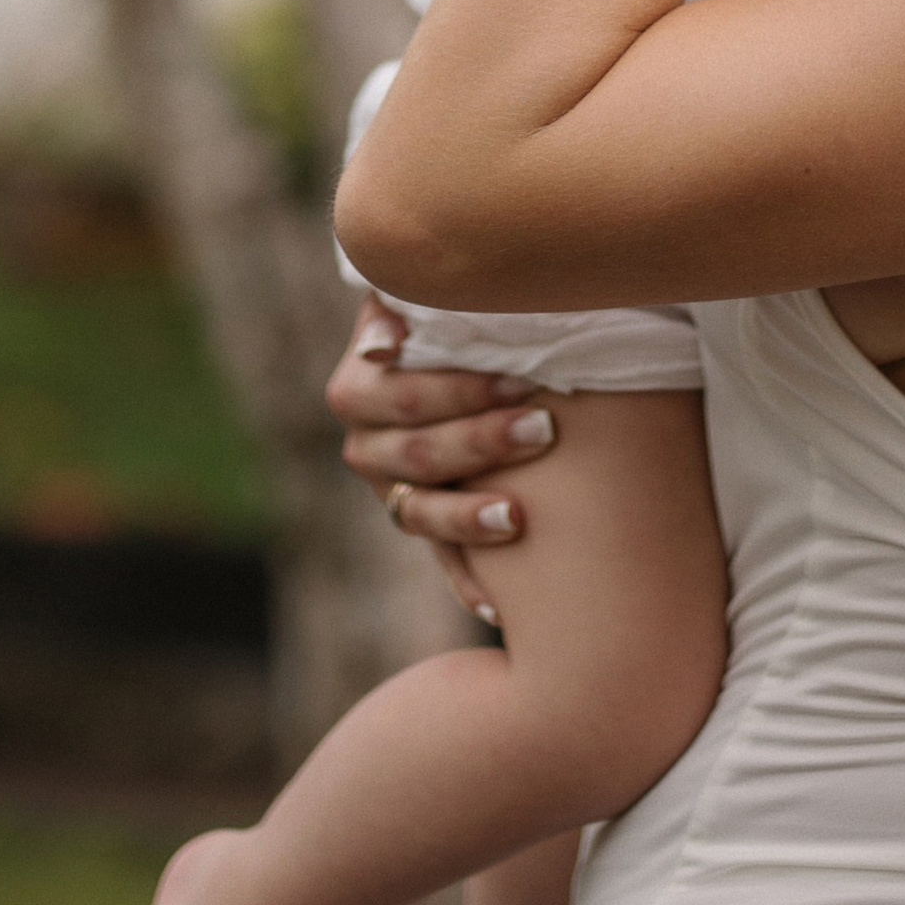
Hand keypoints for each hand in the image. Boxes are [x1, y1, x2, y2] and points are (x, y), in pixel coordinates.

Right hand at [326, 300, 557, 618]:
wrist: (467, 356)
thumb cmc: (458, 316)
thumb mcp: (425, 298)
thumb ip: (406, 300)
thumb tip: (385, 344)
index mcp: (359, 387)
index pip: (404, 395)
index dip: (461, 390)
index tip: (522, 379)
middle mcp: (367, 446)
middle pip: (416, 455)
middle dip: (481, 443)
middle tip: (544, 429)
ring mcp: (394, 492)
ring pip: (420, 516)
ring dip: (468, 518)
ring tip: (519, 515)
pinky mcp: (426, 527)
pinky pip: (442, 563)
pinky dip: (468, 584)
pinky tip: (499, 606)